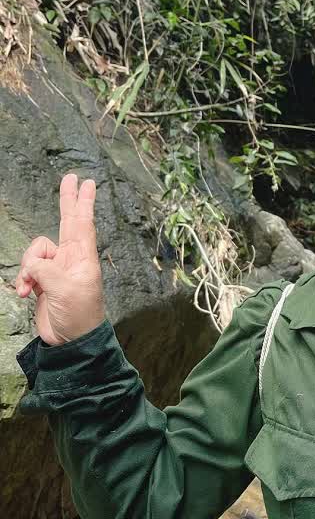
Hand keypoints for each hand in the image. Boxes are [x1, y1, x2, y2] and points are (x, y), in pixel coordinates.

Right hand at [14, 173, 105, 345]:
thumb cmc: (78, 316)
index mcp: (83, 259)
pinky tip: (25, 294)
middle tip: (69, 177)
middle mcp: (71, 260)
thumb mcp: (66, 290)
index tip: (87, 182)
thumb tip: (35, 264)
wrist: (70, 341)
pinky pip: (27, 270)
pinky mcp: (44, 281)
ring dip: (28, 268)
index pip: (83, 224)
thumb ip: (47, 269)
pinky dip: (23, 280)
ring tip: (31, 288)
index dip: (83, 202)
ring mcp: (57, 269)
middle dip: (66, 200)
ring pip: (34, 251)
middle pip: (66, 223)